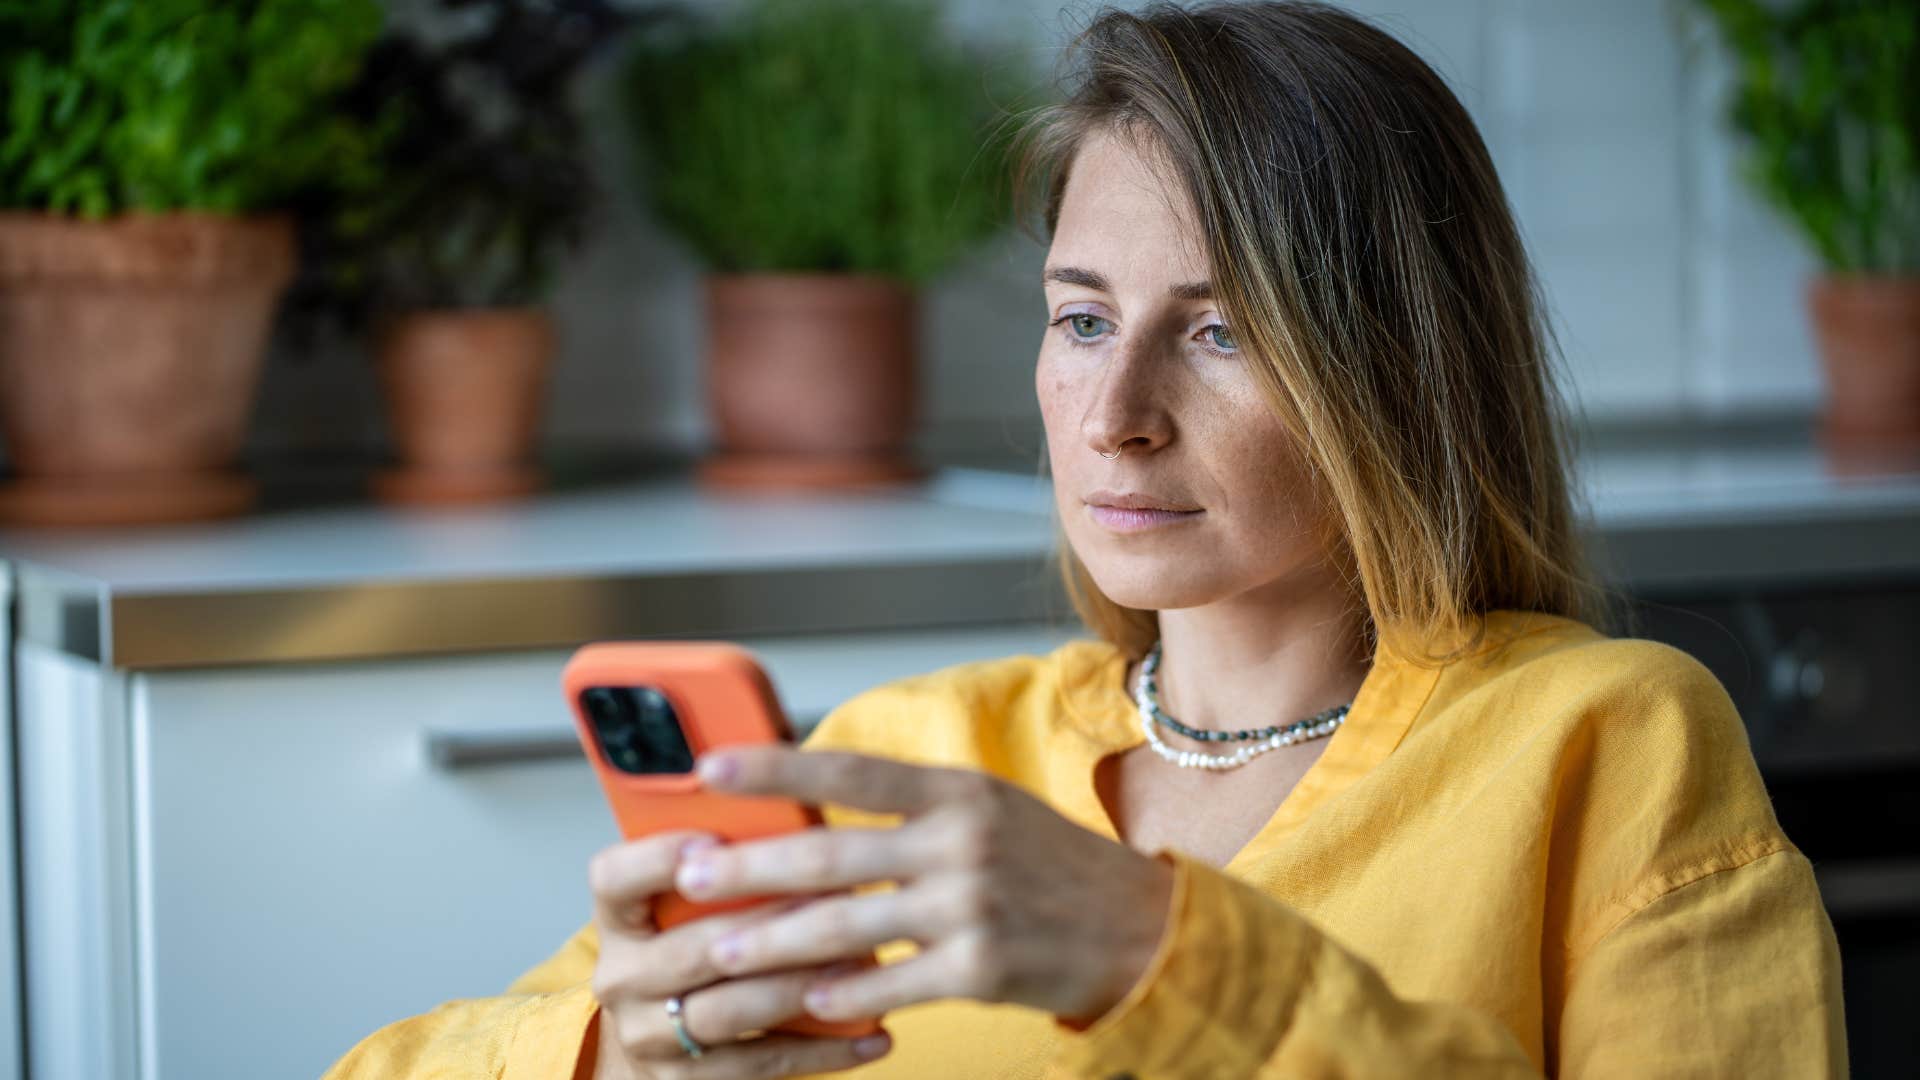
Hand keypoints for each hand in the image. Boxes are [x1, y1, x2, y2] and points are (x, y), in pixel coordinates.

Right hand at [587, 829, 894, 1078]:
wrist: (663, 1032)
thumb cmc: (698, 939)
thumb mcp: (697, 894)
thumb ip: (733, 851)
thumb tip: (795, 781)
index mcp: (621, 915)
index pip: (615, 877)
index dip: (660, 858)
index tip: (717, 840)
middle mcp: (622, 975)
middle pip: (691, 949)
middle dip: (771, 923)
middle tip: (837, 898)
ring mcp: (649, 1033)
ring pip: (727, 1011)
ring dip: (799, 986)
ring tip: (860, 963)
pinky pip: (759, 1065)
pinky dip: (823, 1048)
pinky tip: (873, 1031)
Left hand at [677, 746, 1176, 1025]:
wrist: (1141, 928)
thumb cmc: (1051, 865)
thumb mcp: (989, 810)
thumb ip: (912, 807)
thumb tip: (815, 804)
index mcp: (958, 792)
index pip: (851, 772)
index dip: (777, 767)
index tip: (712, 766)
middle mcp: (962, 842)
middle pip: (831, 855)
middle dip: (748, 867)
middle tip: (689, 873)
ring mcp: (970, 907)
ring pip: (846, 928)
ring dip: (772, 943)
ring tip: (718, 953)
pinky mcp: (980, 968)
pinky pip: (888, 984)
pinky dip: (840, 995)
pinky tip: (802, 1000)